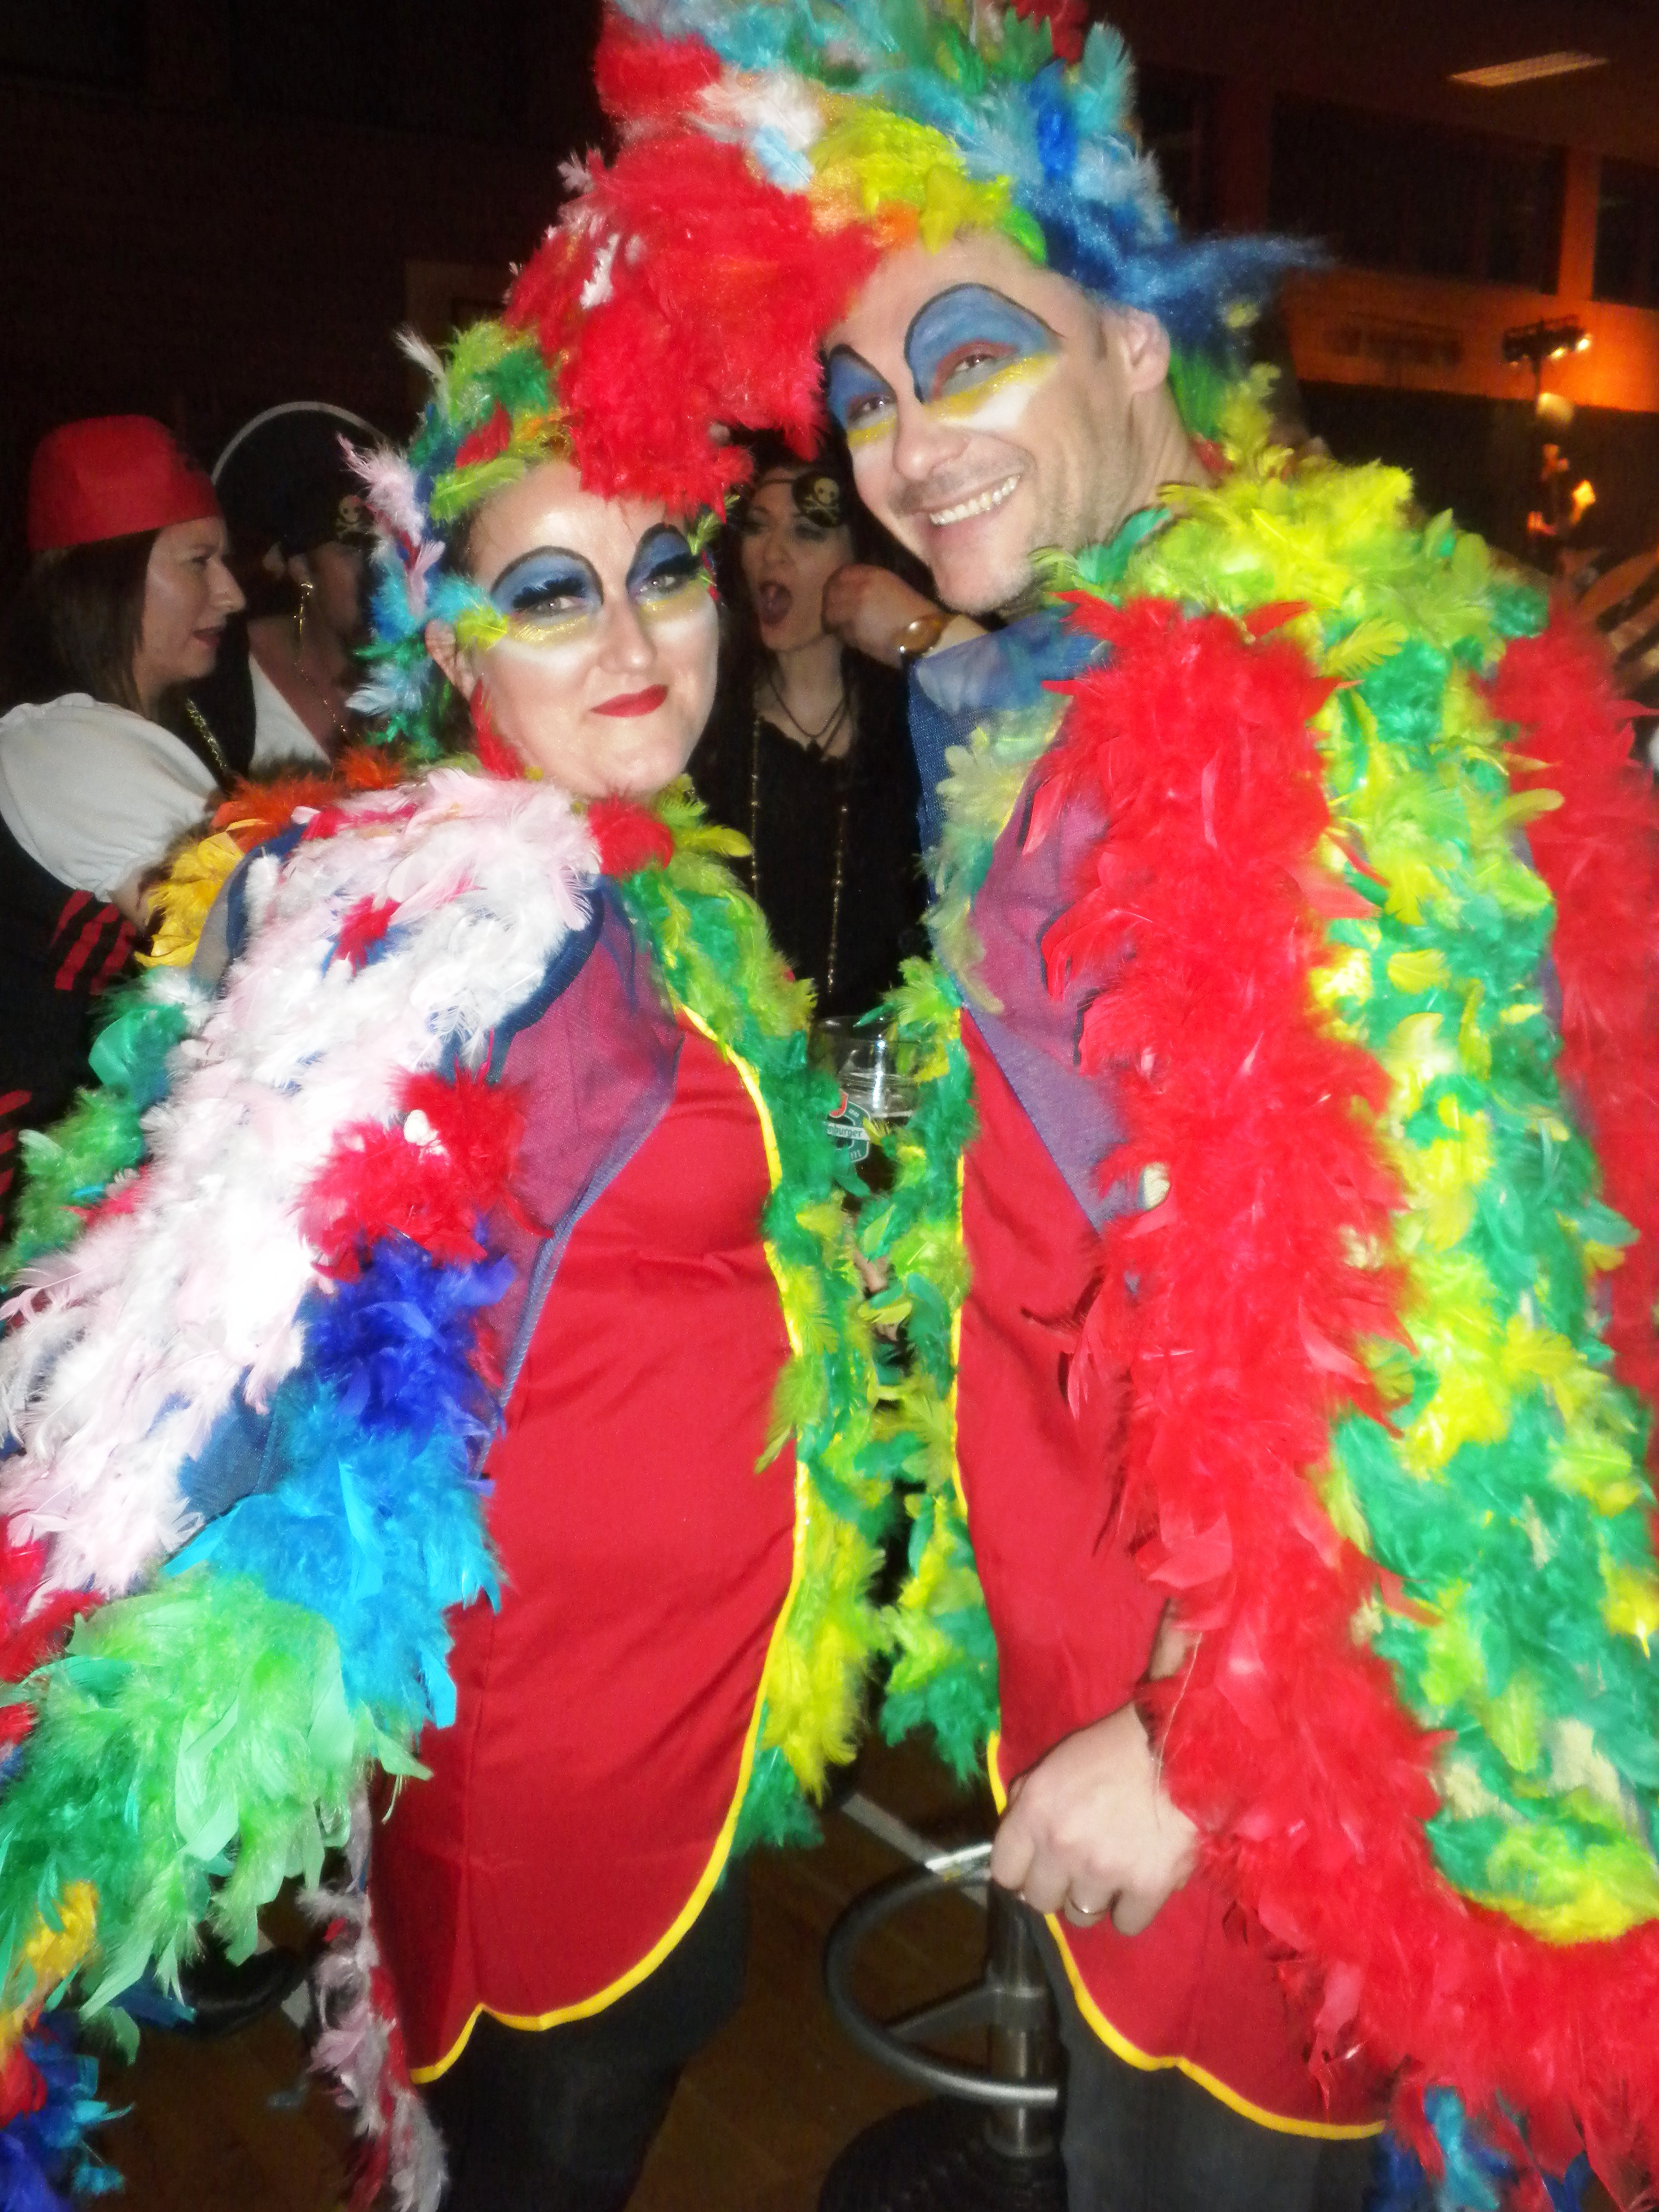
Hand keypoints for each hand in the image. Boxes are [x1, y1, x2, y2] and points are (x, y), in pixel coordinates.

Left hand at [821, 564, 943, 665]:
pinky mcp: (852, 632)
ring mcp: (853, 610)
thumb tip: (852, 591)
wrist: (923, 637)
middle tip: (833, 611)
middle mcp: (859, 589)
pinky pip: (839, 631)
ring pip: (830, 613)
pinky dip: (840, 633)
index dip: (836, 583)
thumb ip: (871, 584)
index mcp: (873, 575)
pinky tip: (849, 636)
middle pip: (831, 592)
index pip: (841, 574)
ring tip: (839, 626)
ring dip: (832, 620)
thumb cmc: (916, 612)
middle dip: (830, 602)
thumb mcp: (894, 587)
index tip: (837, 591)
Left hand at [989, 1704, 1198, 1936]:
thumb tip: (1018, 1844)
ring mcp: (1103, 1872)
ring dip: (1095, 1897)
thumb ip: (1028, 1801)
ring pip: (1081, 1916)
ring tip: (1114, 1870)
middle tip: (1077, 1868)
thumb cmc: (1113, 1750)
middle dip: (1056, 1887)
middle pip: (1040, 1901)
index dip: (1020, 1871)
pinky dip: (1132, 1908)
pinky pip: (1125, 1924)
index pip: (1004, 1872)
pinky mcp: (1145, 1889)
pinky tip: (1140, 1881)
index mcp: (1034, 1813)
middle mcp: (1062, 1848)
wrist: (1178, 1749)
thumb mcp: (1056, 1764)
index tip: (1036, 1866)